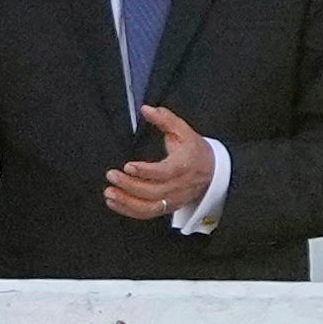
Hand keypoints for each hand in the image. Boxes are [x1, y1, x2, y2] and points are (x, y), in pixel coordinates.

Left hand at [103, 105, 213, 220]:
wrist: (213, 171)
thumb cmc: (195, 150)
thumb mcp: (183, 130)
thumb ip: (164, 118)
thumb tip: (146, 109)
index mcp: (183, 166)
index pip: (164, 172)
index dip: (145, 171)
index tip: (128, 166)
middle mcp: (178, 186)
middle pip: (153, 191)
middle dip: (129, 185)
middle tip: (111, 175)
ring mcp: (173, 199)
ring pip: (149, 207)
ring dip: (127, 202)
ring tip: (109, 193)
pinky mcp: (168, 207)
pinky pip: (148, 213)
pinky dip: (129, 211)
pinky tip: (114, 202)